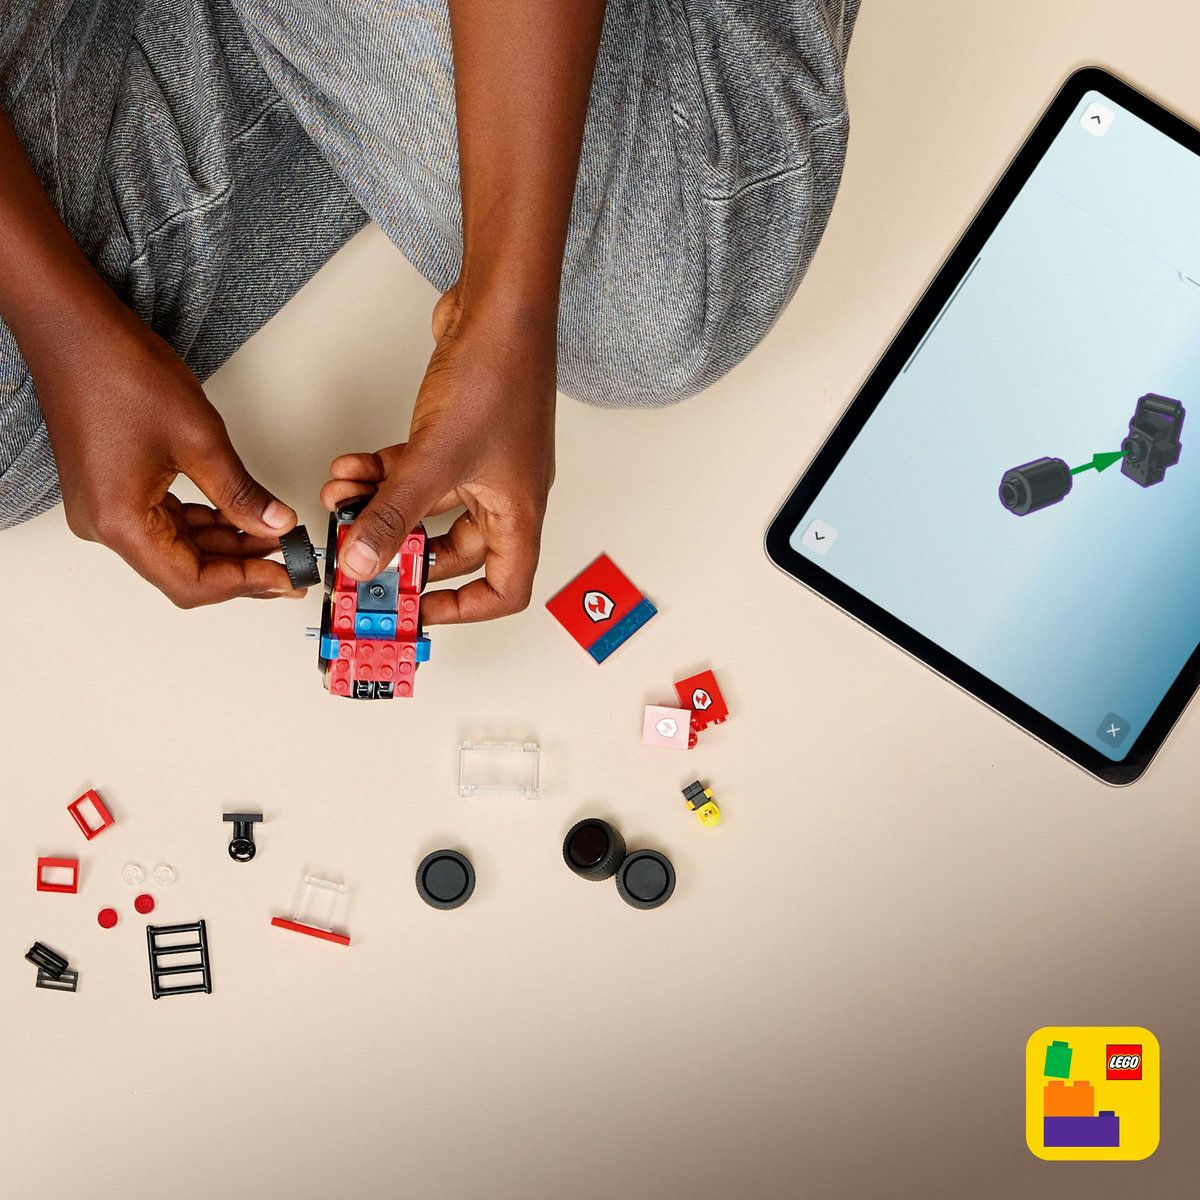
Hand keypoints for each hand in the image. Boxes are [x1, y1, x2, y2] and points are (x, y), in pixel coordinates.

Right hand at [37, 309, 302, 606]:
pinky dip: (206, 525)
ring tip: (276, 537)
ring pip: (178, 549)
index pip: (190, 582)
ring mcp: (106, 509)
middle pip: (183, 571)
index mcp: (120, 522)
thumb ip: (240, 493)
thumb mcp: (199, 439)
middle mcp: (105, 525)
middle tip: (291, 562)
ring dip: (227, 547)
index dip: (244, 584)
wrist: (75, 329)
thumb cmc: (120, 373)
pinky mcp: (113, 492)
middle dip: (242, 568)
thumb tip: (276, 525)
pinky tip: (242, 518)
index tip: (286, 576)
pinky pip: (165, 524)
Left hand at [321, 289, 554, 621]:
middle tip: (363, 559)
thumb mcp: (436, 460)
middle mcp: (503, 493)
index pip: (505, 587)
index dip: (465, 608)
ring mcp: (479, 463)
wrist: (499, 307)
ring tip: (342, 504)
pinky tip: (349, 470)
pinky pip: (414, 471)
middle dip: (403, 553)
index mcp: (518, 512)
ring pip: (425, 507)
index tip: (419, 608)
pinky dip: (380, 474)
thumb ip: (395, 515)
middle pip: (455, 551)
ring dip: (380, 508)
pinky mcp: (457, 435)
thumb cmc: (497, 376)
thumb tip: (363, 562)